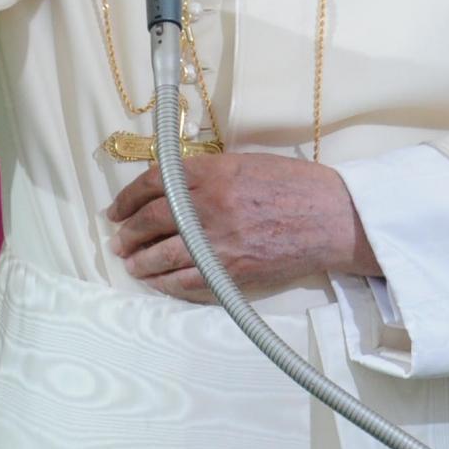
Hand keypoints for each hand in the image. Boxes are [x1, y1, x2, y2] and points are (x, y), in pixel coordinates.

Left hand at [106, 153, 378, 303]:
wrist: (333, 217)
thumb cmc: (293, 185)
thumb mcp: (245, 164)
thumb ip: (206, 174)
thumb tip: (170, 187)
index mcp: (211, 173)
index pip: (153, 183)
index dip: (126, 198)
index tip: (116, 210)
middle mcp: (209, 207)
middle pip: (150, 222)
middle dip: (127, 234)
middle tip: (118, 240)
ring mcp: (219, 243)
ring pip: (162, 257)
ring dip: (140, 262)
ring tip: (131, 264)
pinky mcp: (232, 273)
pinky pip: (186, 283)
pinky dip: (166, 284)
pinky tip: (157, 282)